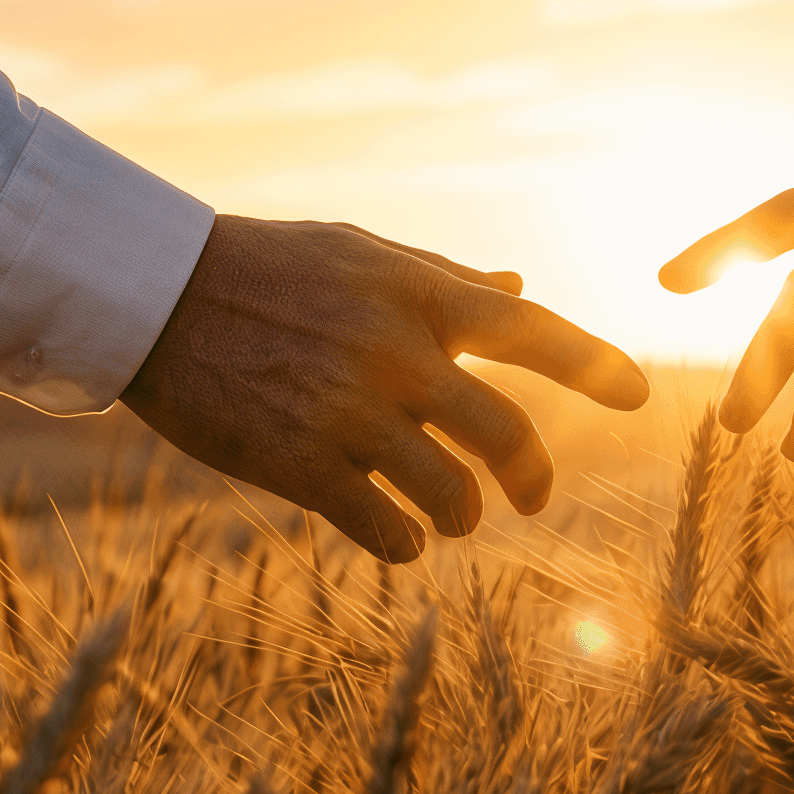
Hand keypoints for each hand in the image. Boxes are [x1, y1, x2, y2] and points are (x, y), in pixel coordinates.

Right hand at [122, 215, 648, 560]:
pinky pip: (383, 529)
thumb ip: (444, 278)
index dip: (595, 366)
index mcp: (417, 296)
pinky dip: (403, 542)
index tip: (640, 395)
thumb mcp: (359, 252)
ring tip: (453, 516)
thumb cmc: (265, 267)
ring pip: (450, 496)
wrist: (154, 296)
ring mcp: (348, 416)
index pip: (532, 332)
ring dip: (463, 517)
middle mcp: (394, 355)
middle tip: (535, 497)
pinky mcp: (300, 467)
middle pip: (504, 436)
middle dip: (533, 478)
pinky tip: (397, 535)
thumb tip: (518, 287)